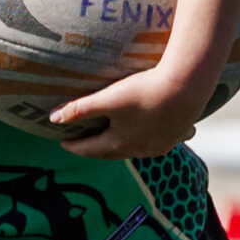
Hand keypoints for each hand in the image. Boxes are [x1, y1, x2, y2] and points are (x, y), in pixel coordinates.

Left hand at [50, 65, 205, 159]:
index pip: (90, 148)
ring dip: (124, 146)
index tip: (63, 143)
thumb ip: (80, 109)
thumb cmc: (144, 91)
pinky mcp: (178, 135)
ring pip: (137, 149)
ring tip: (116, 141)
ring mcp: (161, 144)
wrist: (186, 87)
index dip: (75, 146)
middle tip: (85, 145)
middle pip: (113, 152)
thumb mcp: (108, 98)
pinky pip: (163, 141)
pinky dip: (153, 139)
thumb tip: (53, 118)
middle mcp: (140, 149)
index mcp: (120, 142)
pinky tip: (157, 134)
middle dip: (97, 149)